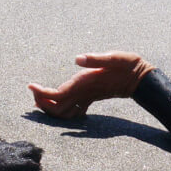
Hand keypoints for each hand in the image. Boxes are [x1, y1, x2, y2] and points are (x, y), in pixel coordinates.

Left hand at [28, 52, 154, 118]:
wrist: (140, 79)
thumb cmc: (127, 65)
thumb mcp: (113, 57)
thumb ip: (96, 59)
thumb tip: (78, 59)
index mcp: (84, 84)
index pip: (57, 94)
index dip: (42, 93)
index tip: (30, 86)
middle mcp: (84, 93)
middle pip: (57, 108)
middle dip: (41, 103)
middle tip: (33, 91)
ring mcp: (87, 97)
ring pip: (64, 112)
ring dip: (49, 106)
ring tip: (39, 95)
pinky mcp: (90, 97)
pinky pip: (72, 109)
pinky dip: (60, 107)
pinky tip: (56, 99)